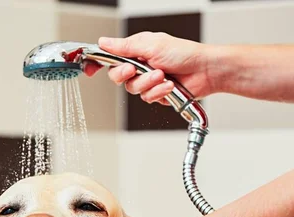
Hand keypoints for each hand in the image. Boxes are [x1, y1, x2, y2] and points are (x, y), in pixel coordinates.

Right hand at [84, 32, 217, 104]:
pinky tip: (169, 85)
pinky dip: (159, 92)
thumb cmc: (184, 53)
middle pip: (117, 77)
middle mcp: (140, 65)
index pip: (110, 57)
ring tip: (163, 75)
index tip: (89, 70)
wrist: (204, 70)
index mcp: (136, 50)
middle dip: (126, 74)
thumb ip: (124, 46)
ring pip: (133, 90)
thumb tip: (103, 42)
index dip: (97, 63)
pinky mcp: (157, 94)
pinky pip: (148, 98)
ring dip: (148, 83)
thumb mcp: (151, 44)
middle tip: (134, 69)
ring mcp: (148, 81)